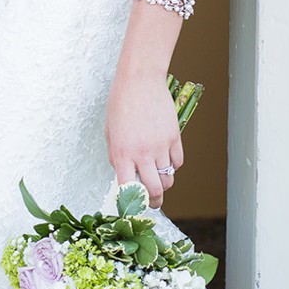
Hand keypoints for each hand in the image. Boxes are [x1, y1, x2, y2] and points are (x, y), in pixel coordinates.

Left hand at [106, 67, 183, 207]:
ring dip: (164, 183)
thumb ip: (117, 156)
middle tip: (152, 203)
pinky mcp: (175, 137)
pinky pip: (178, 162)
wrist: (139, 81)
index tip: (133, 207)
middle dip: (154, 201)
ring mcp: (161, 146)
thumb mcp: (110, 132)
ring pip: (169, 178)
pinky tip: (166, 160)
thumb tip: (126, 174)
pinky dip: (173, 166)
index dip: (132, 202)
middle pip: (155, 190)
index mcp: (122, 153)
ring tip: (158, 180)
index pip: (129, 189)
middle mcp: (142, 153)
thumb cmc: (120, 104)